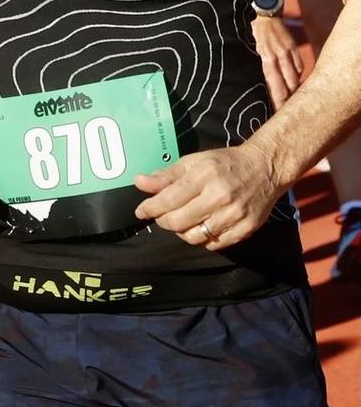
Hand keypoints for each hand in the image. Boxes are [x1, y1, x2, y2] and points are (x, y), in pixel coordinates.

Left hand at [134, 145, 282, 249]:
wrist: (266, 167)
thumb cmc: (225, 163)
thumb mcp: (194, 161)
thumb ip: (166, 175)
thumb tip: (139, 183)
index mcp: (205, 176)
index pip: (168, 200)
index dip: (150, 208)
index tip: (141, 211)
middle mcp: (220, 197)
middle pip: (178, 222)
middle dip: (163, 221)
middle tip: (163, 215)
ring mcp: (235, 215)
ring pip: (195, 237)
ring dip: (182, 232)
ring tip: (182, 221)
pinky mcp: (247, 228)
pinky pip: (215, 244)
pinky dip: (203, 239)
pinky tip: (202, 227)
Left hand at [250, 13, 301, 108]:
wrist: (263, 12)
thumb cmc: (250, 33)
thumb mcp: (247, 50)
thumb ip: (253, 66)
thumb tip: (251, 85)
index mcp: (265, 59)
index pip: (275, 85)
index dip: (278, 100)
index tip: (277, 112)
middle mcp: (278, 56)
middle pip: (288, 84)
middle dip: (288, 99)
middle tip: (286, 112)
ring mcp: (288, 52)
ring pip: (296, 77)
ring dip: (294, 90)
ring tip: (292, 101)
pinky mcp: (293, 48)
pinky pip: (299, 67)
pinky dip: (297, 76)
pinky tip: (294, 83)